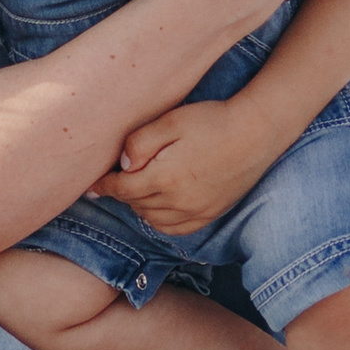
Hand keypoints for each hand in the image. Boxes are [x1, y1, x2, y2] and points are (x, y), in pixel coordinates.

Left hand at [105, 100, 267, 234]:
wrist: (256, 132)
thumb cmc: (213, 120)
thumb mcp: (171, 120)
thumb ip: (140, 142)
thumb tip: (123, 165)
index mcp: (164, 178)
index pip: (122, 189)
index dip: (104, 186)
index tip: (92, 184)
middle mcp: (178, 202)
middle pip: (136, 204)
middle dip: (121, 193)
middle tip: (113, 180)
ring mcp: (196, 211)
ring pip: (153, 219)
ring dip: (139, 207)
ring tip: (135, 190)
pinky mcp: (210, 214)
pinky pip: (176, 229)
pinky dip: (160, 221)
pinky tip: (158, 207)